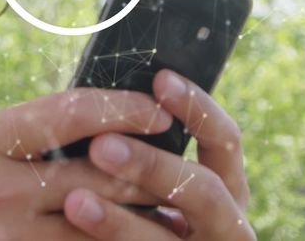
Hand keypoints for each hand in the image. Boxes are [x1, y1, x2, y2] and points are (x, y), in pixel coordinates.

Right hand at [0, 87, 175, 239]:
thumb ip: (6, 140)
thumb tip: (74, 126)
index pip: (68, 112)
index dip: (123, 107)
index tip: (156, 110)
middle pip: (96, 172)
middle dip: (148, 169)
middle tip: (181, 165)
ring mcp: (5, 236)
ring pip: (96, 225)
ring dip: (140, 221)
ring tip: (172, 215)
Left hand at [62, 69, 254, 239]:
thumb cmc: (146, 213)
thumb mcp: (160, 184)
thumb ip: (148, 151)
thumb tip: (110, 101)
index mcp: (228, 189)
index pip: (225, 141)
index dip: (197, 108)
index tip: (161, 79)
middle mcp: (229, 226)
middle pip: (203, 191)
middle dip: (152, 166)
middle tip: (101, 146)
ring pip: (165, 238)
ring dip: (120, 220)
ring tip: (76, 201)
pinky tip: (76, 226)